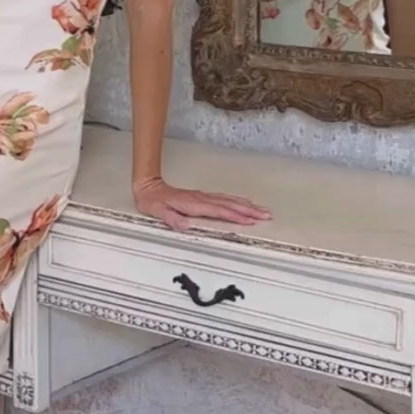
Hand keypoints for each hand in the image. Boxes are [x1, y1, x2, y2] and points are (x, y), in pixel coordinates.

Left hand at [132, 176, 270, 230]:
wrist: (149, 187)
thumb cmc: (153, 201)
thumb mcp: (157, 211)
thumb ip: (171, 218)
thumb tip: (185, 226)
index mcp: (193, 204)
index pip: (218, 211)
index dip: (235, 215)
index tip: (249, 220)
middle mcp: (201, 199)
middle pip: (230, 204)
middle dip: (249, 210)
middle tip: (265, 215)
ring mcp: (203, 196)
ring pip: (229, 200)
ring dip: (247, 205)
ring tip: (262, 210)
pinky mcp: (203, 196)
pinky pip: (224, 198)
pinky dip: (237, 201)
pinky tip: (245, 204)